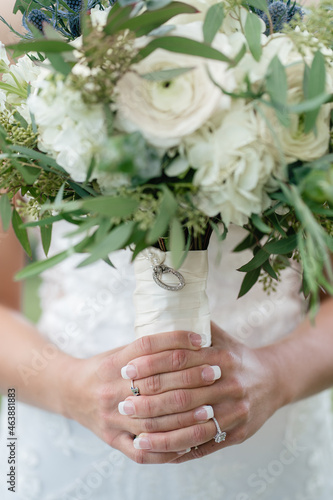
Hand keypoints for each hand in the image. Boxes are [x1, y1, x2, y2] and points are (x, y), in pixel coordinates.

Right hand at [60, 330, 204, 463]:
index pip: (147, 347)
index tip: (201, 340)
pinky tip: (189, 443)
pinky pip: (142, 450)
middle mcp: (110, 390)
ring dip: (185, 416)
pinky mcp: (112, 440)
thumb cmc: (104, 368)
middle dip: (190, 379)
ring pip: (153, 421)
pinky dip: (167, 448)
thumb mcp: (120, 351)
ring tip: (210, 408)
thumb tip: (187, 335)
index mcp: (113, 363)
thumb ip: (148, 348)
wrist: (70, 391)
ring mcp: (111, 418)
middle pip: (155, 384)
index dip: (176, 342)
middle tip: (215, 372)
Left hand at [119, 323, 282, 460]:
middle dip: (149, 400)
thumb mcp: (221, 337)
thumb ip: (196, 326)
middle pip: (182, 394)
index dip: (151, 364)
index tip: (127, 369)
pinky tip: (157, 449)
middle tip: (123, 404)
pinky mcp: (237, 433)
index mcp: (223, 357)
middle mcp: (230, 384)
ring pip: (191, 424)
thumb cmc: (237, 357)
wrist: (274, 381)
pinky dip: (178, 448)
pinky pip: (203, 444)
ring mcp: (235, 411)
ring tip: (133, 433)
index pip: (180, 360)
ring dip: (159, 430)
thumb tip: (163, 310)